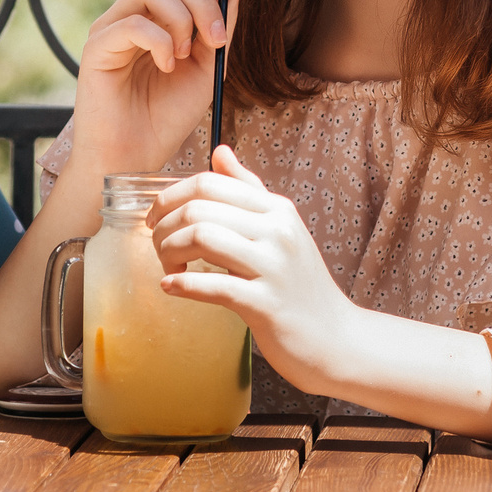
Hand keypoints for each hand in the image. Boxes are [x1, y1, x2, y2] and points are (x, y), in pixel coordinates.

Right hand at [71, 0, 241, 176]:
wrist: (136, 156)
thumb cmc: (168, 114)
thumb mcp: (210, 66)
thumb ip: (222, 25)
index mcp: (163, 13)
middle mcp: (136, 13)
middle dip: (204, 1)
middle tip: (216, 41)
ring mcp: (113, 26)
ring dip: (181, 19)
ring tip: (185, 56)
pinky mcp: (97, 46)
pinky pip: (132, 23)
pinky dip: (158, 41)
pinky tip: (166, 66)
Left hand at [148, 146, 359, 395]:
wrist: (335, 339)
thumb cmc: (300, 287)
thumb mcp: (281, 230)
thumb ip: (249, 191)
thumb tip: (219, 152)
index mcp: (277, 209)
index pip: (210, 182)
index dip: (170, 197)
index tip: (156, 219)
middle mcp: (277, 231)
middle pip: (199, 208)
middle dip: (164, 227)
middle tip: (158, 248)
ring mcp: (273, 267)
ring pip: (201, 238)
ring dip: (169, 253)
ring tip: (168, 268)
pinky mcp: (266, 304)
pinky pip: (214, 285)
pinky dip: (183, 285)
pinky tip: (171, 288)